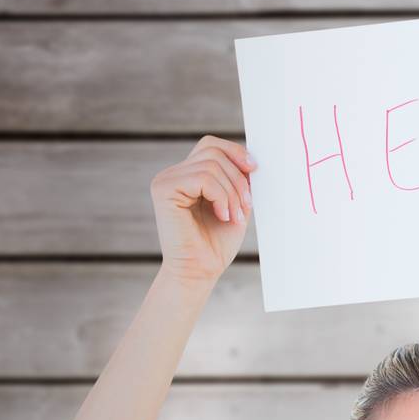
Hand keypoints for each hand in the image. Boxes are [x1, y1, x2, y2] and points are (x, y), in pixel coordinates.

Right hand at [150, 135, 257, 289]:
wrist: (199, 273)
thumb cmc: (215, 246)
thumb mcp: (234, 206)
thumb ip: (237, 180)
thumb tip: (251, 158)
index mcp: (188, 175)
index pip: (211, 146)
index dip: (235, 153)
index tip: (255, 171)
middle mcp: (174, 174)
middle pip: (214, 152)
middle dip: (238, 179)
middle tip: (245, 208)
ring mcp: (166, 180)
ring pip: (211, 165)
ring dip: (232, 193)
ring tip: (234, 217)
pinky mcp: (164, 189)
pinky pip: (203, 178)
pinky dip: (221, 197)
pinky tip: (222, 216)